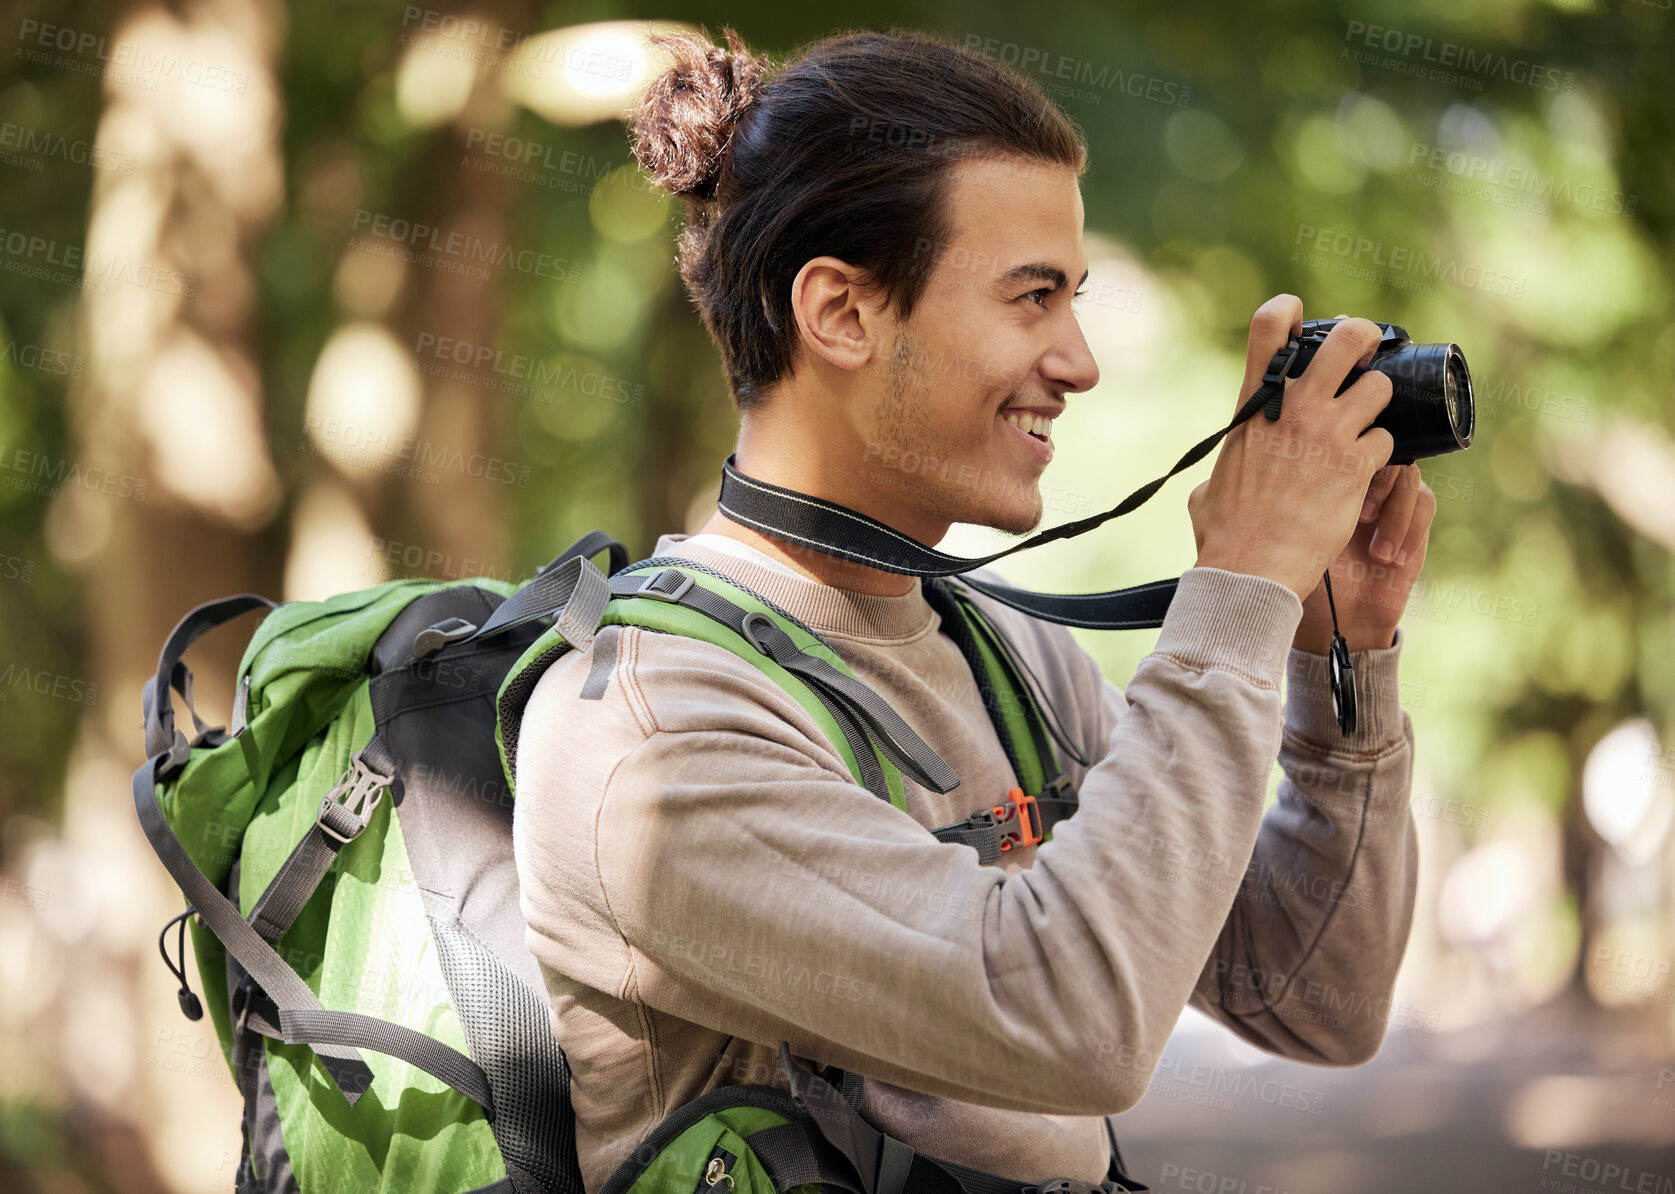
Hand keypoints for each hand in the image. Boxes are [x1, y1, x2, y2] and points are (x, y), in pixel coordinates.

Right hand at [1188, 295, 1395, 600]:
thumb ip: (1224, 469)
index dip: (1290, 310)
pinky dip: (1383, 456)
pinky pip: (1390, 443)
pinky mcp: (1358, 465)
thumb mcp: (1209, 488)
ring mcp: (1330, 433)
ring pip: (1380, 387)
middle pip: (1348, 337)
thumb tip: (1216, 481)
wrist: (1252, 566)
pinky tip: (1368, 475)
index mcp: (1253, 406)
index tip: (1301, 320)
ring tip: (1367, 427)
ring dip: (1378, 404)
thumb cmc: (1224, 534)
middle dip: (1364, 339)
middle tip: (1365, 358)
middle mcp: (1295, 407)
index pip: (1270, 325)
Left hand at [1292, 463, 1436, 653]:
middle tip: (1361, 517)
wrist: (1340, 618)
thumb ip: (1305, 501)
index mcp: (1324, 477)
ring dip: (1394, 515)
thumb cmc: (1308, 578)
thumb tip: (1304, 475)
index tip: (1338, 499)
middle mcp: (1358, 481)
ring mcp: (1388, 498)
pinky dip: (1411, 530)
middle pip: (1380, 451)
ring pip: (1406, 477)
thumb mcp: (1297, 539)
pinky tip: (1392, 561)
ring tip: (1377, 553)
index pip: (1343, 446)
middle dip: (1376, 484)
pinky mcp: (1415, 519)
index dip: (1347, 459)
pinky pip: (1425, 503)